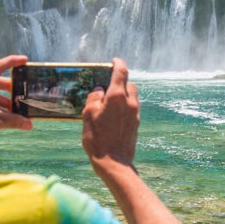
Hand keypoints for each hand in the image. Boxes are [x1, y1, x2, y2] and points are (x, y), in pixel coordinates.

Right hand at [81, 58, 138, 174]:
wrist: (114, 163)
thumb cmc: (98, 139)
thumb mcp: (88, 115)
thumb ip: (94, 98)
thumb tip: (99, 90)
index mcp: (117, 96)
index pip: (121, 72)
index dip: (118, 63)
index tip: (114, 61)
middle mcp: (129, 102)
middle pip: (129, 83)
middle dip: (119, 81)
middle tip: (106, 86)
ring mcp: (135, 113)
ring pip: (132, 95)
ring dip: (123, 94)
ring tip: (109, 103)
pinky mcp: (136, 123)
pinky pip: (131, 108)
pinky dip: (124, 106)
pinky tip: (113, 115)